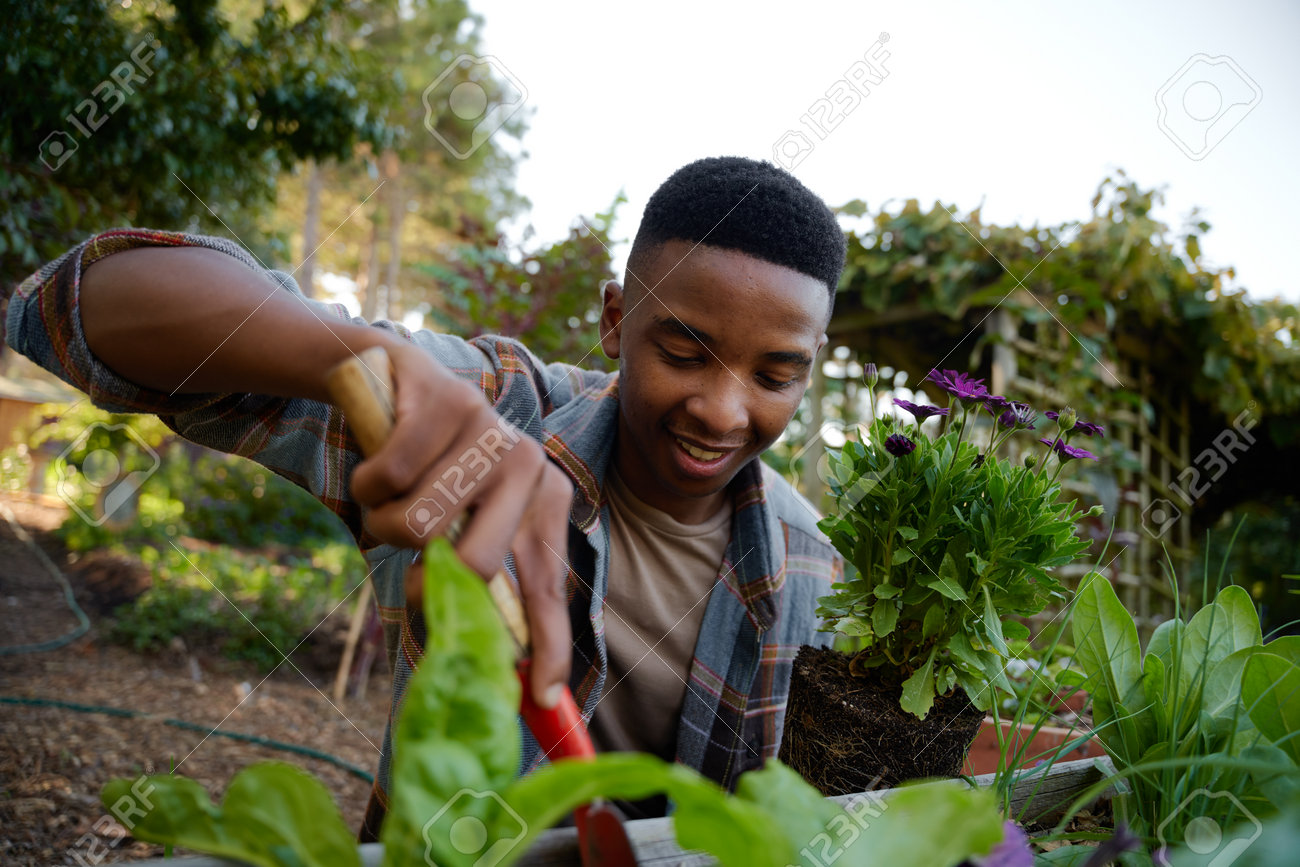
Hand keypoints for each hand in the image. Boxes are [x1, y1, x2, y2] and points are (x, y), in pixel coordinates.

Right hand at [348, 339, 573, 708]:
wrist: (392, 377)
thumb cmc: (427, 467)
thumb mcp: (457, 520)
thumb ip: (472, 576)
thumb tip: (482, 659)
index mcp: (544, 500)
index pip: (548, 584)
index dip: (545, 643)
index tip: (541, 697)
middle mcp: (531, 464)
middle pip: (474, 564)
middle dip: (423, 574)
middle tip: (408, 550)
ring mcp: (493, 428)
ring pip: (418, 525)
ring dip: (383, 521)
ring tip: (391, 492)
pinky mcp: (449, 399)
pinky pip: (387, 480)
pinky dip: (365, 483)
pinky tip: (378, 455)